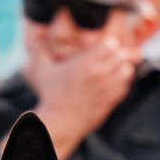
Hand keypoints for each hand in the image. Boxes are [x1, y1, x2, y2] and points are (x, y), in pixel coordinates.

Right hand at [28, 38, 136, 158]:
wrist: (60, 122)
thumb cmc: (51, 96)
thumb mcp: (43, 71)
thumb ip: (38, 51)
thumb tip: (31, 36)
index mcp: (86, 64)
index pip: (111, 44)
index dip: (108, 43)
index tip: (103, 46)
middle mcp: (100, 75)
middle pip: (123, 55)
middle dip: (117, 53)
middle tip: (111, 55)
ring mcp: (108, 89)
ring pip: (127, 70)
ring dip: (122, 67)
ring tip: (114, 67)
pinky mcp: (112, 101)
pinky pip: (125, 86)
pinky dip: (122, 82)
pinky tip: (113, 81)